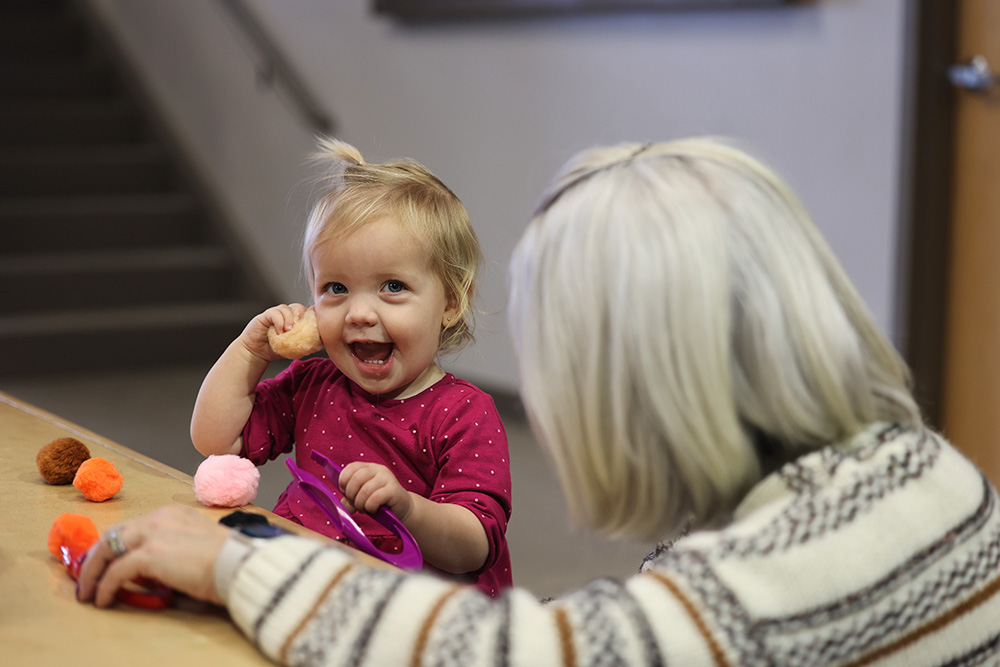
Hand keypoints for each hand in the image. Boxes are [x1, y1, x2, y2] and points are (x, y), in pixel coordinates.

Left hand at [76, 506, 229, 607]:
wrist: (238, 563)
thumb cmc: (228, 559)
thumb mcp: (197, 544)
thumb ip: (172, 549)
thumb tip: (153, 571)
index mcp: (173, 514)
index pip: (132, 527)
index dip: (114, 545)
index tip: (105, 562)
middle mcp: (159, 518)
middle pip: (113, 534)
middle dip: (96, 558)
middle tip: (88, 577)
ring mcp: (152, 534)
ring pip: (107, 549)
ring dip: (93, 572)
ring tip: (89, 591)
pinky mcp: (149, 555)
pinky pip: (116, 572)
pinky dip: (105, 587)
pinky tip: (104, 600)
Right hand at [242, 303, 311, 361]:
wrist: (257, 353)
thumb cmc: (275, 350)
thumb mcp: (293, 348)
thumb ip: (304, 343)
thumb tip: (320, 344)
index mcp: (295, 321)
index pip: (306, 312)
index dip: (312, 315)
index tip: (315, 323)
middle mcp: (286, 315)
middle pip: (298, 307)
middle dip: (302, 315)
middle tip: (302, 327)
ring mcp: (276, 314)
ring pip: (286, 308)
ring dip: (289, 319)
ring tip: (288, 332)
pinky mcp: (266, 315)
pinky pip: (275, 313)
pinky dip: (279, 322)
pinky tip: (279, 332)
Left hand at [339, 462, 412, 520]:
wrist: (402, 507)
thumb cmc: (380, 501)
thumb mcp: (362, 497)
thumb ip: (350, 499)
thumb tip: (342, 506)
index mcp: (369, 467)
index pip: (351, 467)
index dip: (344, 481)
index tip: (345, 493)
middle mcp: (378, 469)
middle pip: (356, 479)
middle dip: (351, 495)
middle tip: (355, 505)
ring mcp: (387, 478)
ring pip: (364, 490)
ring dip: (360, 504)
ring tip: (364, 509)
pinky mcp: (393, 489)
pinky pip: (374, 499)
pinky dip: (370, 507)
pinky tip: (374, 509)